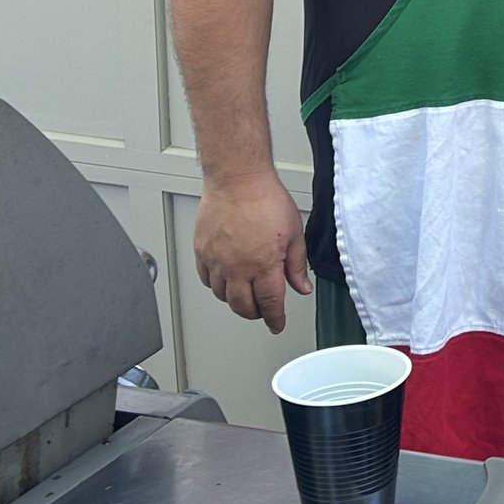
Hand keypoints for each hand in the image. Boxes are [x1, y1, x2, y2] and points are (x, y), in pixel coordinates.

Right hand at [192, 172, 311, 333]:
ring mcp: (217, 261)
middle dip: (255, 314)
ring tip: (245, 293)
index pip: (270, 304)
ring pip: (222, 296)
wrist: (237, 179)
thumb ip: (297, 265)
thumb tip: (301, 286)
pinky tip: (225, 280)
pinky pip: (206, 280)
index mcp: (264, 265)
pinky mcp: (202, 251)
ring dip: (235, 300)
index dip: (275, 319)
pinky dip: (216, 286)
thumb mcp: (294, 233)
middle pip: (243, 307)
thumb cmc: (265, 199)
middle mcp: (238, 267)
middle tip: (263, 311)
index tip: (277, 324)